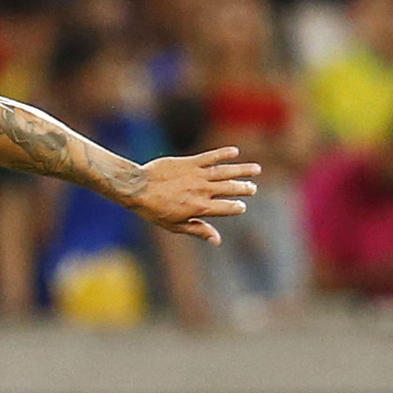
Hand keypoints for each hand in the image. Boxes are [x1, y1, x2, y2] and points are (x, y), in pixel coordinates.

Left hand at [129, 146, 259, 245]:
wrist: (136, 188)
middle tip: (252, 188)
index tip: (241, 206)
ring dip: (242, 170)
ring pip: (226, 172)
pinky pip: (211, 156)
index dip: (236, 207)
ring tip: (256, 169)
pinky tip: (234, 151)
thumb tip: (217, 240)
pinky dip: (223, 153)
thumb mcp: (175, 225)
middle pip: (231, 188)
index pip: (227, 207)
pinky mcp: (190, 162)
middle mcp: (202, 191)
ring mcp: (197, 175)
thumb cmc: (153, 210)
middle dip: (244, 188)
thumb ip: (198, 230)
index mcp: (200, 208)